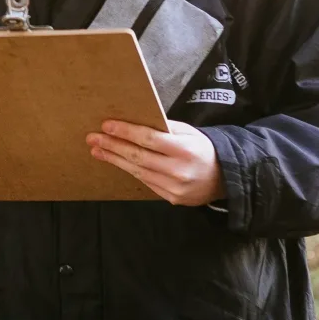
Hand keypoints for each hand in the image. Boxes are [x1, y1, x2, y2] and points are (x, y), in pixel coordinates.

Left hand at [86, 119, 224, 205]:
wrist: (226, 178)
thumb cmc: (204, 149)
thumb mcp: (190, 133)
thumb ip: (165, 128)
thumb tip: (135, 121)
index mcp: (184, 150)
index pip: (149, 139)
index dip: (125, 132)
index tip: (106, 125)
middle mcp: (178, 170)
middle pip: (138, 156)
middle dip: (112, 146)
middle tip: (92, 138)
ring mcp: (174, 187)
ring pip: (138, 171)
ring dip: (114, 159)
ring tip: (97, 150)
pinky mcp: (172, 198)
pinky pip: (145, 181)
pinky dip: (129, 170)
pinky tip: (116, 161)